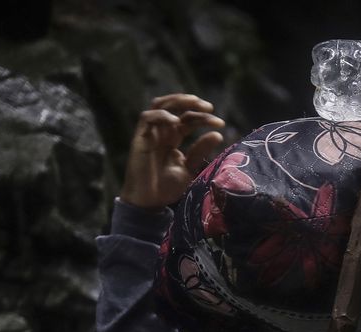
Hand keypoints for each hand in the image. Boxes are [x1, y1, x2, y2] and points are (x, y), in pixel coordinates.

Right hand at [119, 94, 225, 209]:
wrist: (149, 202)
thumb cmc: (166, 187)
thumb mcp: (189, 168)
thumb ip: (200, 151)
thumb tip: (218, 135)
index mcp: (173, 137)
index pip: (188, 119)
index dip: (204, 118)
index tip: (221, 123)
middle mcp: (162, 132)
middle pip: (175, 107)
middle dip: (192, 102)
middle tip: (210, 107)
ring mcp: (150, 133)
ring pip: (160, 106)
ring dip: (177, 101)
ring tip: (195, 103)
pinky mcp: (140, 138)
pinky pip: (146, 118)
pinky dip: (162, 116)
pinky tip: (176, 121)